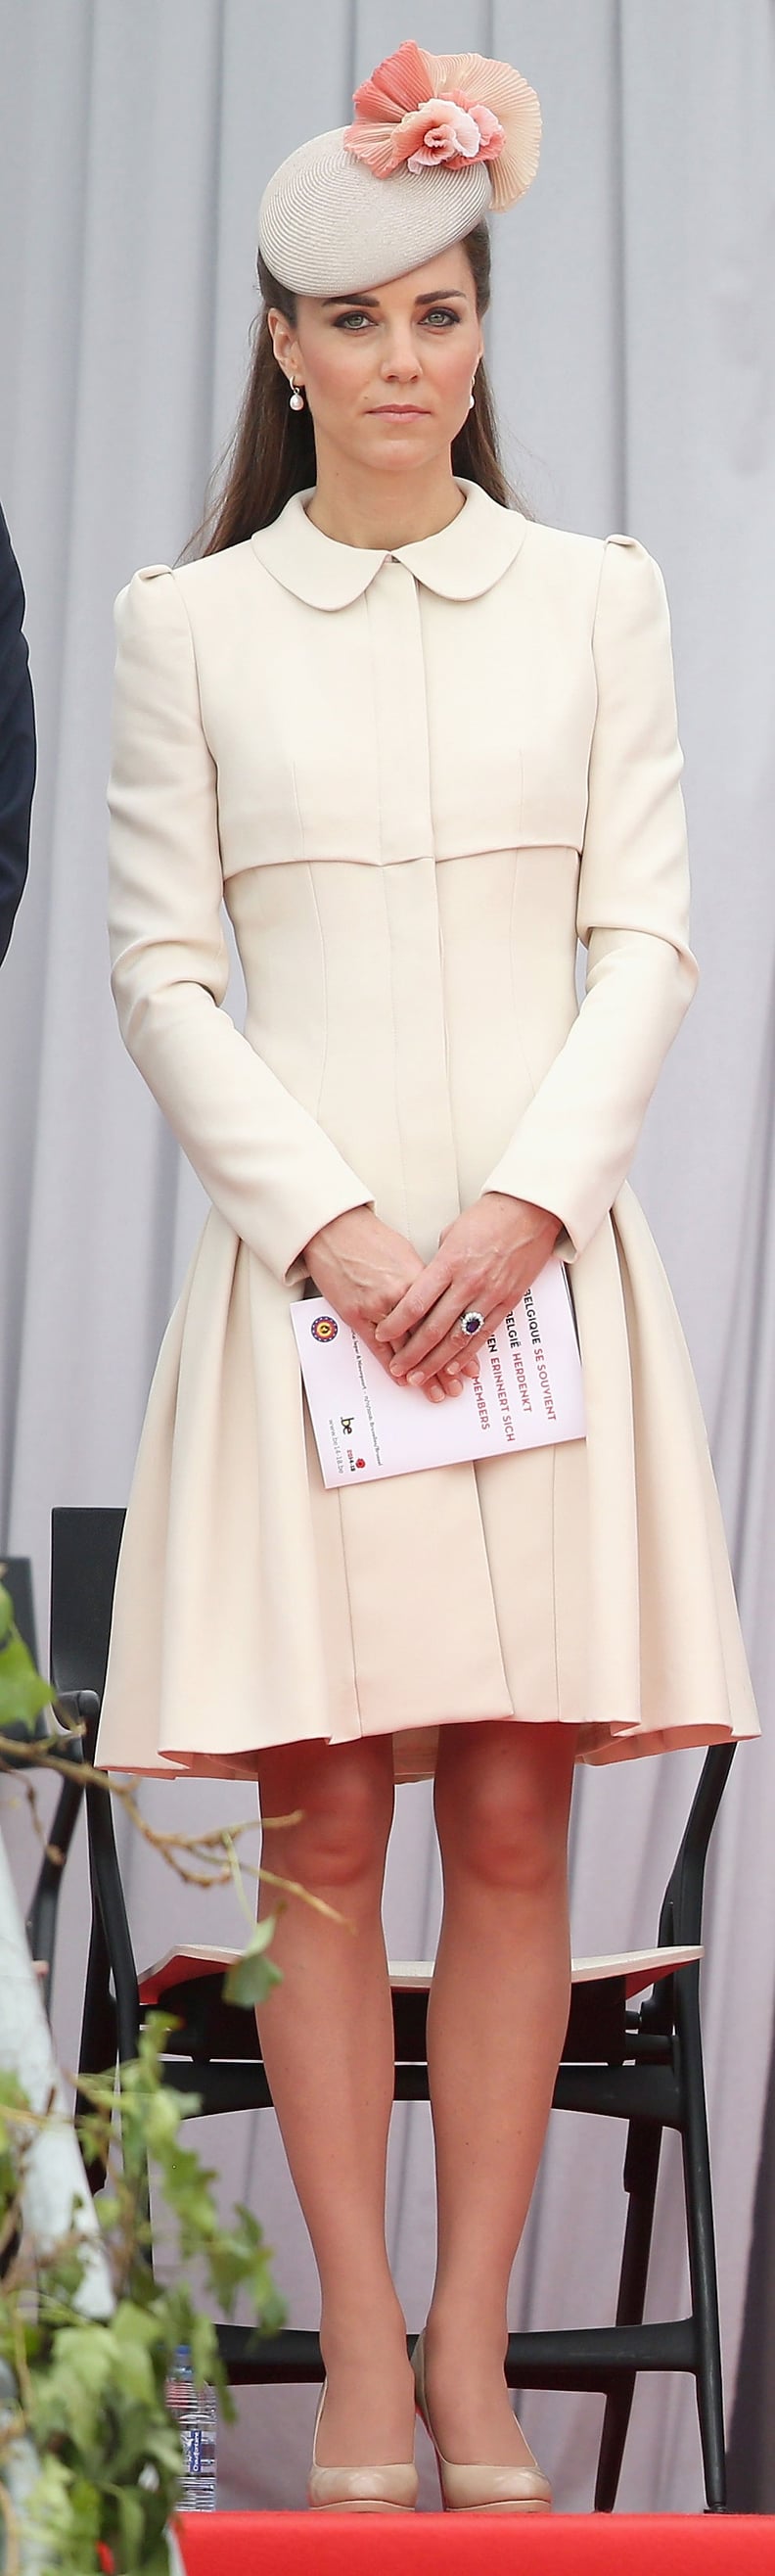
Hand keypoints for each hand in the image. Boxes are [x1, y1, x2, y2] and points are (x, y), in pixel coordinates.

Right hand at [301, 1206, 481, 1403]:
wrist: (334, 1229)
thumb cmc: (369, 1237)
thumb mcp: (407, 1254)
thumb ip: (425, 1279)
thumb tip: (440, 1297)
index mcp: (420, 1277)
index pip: (446, 1318)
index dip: (460, 1343)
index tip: (471, 1363)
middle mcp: (403, 1294)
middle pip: (430, 1337)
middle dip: (445, 1365)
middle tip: (458, 1386)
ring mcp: (378, 1306)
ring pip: (407, 1346)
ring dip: (422, 1371)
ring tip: (437, 1392)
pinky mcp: (356, 1313)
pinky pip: (377, 1346)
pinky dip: (391, 1364)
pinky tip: (403, 1379)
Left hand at [374, 1193, 561, 1383]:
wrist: (530, 1212)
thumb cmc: (490, 1217)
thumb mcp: (451, 1235)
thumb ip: (437, 1264)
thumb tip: (425, 1283)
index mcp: (448, 1263)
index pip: (415, 1302)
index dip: (396, 1323)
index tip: (382, 1334)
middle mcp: (468, 1282)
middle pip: (434, 1327)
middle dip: (413, 1352)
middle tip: (399, 1368)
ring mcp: (489, 1295)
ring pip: (457, 1338)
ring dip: (436, 1361)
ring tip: (421, 1376)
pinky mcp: (507, 1302)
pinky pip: (483, 1334)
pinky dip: (467, 1354)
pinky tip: (453, 1366)